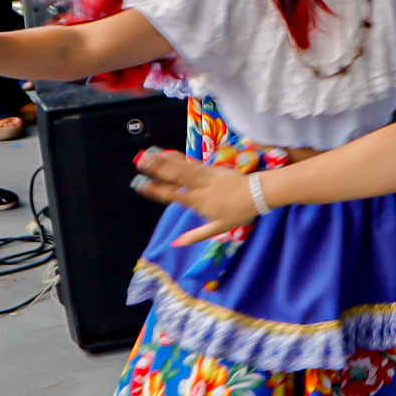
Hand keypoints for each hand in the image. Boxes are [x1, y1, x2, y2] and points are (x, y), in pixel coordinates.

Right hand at [132, 146, 257, 242]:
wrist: (257, 194)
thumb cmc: (238, 213)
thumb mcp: (218, 228)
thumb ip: (196, 235)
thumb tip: (176, 244)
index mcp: (198, 201)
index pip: (172, 195)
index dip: (155, 189)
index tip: (140, 184)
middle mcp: (199, 186)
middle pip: (174, 176)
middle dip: (155, 168)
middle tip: (139, 162)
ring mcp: (205, 175)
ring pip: (180, 166)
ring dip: (163, 160)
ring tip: (148, 154)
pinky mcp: (210, 168)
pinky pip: (190, 162)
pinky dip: (177, 157)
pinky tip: (167, 152)